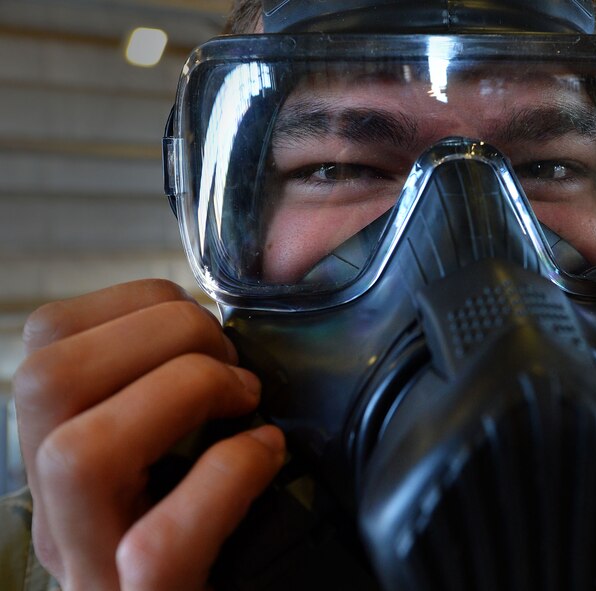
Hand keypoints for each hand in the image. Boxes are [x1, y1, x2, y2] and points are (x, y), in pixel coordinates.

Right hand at [12, 280, 285, 590]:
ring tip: (245, 398)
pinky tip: (268, 454)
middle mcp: (59, 512)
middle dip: (163, 333)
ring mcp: (95, 571)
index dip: (134, 304)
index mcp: (61, 459)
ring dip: (183, 391)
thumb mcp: (182, 450)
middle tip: (232, 361)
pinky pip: (161, 544)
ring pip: (78, 454)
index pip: (46, 339)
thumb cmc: (227, 529)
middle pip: (47, 379)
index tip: (205, 328)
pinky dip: (228, 475)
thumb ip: (183, 386)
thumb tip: (235, 303)